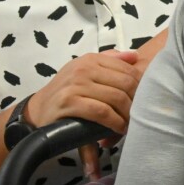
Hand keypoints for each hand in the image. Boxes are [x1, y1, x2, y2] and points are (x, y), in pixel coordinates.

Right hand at [26, 50, 140, 134]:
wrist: (38, 108)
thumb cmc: (67, 91)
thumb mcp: (85, 70)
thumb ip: (110, 61)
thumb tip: (135, 55)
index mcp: (91, 59)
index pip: (127, 69)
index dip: (141, 87)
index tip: (145, 101)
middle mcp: (84, 68)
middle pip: (125, 83)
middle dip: (136, 102)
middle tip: (140, 116)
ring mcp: (76, 84)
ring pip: (116, 97)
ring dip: (127, 115)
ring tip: (130, 125)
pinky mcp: (69, 102)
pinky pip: (101, 111)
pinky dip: (114, 122)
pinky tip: (118, 129)